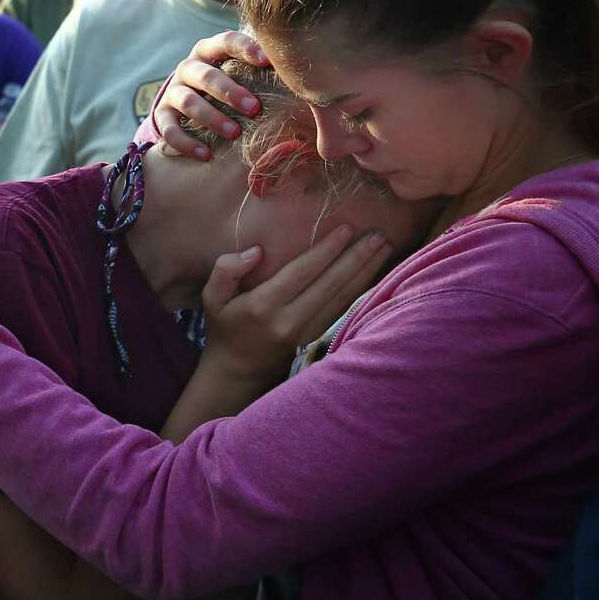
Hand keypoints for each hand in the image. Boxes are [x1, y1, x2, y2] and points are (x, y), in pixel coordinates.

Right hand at [154, 31, 269, 160]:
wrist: (184, 103)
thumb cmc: (228, 85)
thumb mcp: (241, 73)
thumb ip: (262, 70)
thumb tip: (302, 82)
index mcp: (210, 50)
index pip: (226, 42)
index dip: (245, 48)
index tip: (267, 61)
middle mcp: (189, 68)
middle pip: (206, 75)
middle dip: (230, 92)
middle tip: (254, 108)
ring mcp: (174, 91)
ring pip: (189, 102)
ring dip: (212, 117)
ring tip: (235, 133)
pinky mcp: (162, 115)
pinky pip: (169, 129)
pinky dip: (187, 143)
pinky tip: (206, 154)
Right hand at [200, 225, 394, 386]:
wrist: (237, 371)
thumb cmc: (225, 326)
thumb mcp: (213, 297)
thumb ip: (226, 269)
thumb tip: (257, 251)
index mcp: (264, 306)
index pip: (302, 272)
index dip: (326, 250)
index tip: (346, 228)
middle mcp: (289, 320)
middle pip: (330, 284)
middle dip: (356, 257)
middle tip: (378, 233)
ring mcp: (305, 332)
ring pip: (342, 297)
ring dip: (365, 271)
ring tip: (385, 247)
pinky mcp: (316, 337)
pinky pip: (342, 309)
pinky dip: (361, 289)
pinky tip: (375, 271)